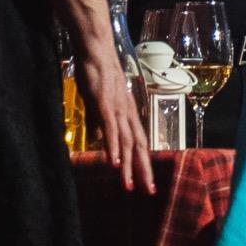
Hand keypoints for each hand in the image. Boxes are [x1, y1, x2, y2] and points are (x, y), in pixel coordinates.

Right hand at [82, 49, 152, 193]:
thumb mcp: (101, 104)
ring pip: (127, 142)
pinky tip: (115, 163)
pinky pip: (112, 130)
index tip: (147, 183)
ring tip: (129, 186)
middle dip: (144, 171)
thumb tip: (103, 138)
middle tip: (149, 192)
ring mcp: (118, 110)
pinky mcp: (106, 105)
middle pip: (140, 147)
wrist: (97, 53)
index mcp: (128, 114)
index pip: (140, 143)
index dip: (144, 164)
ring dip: (129, 166)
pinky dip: (114, 147)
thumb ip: (103, 122)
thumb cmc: (99, 76)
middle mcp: (128, 114)